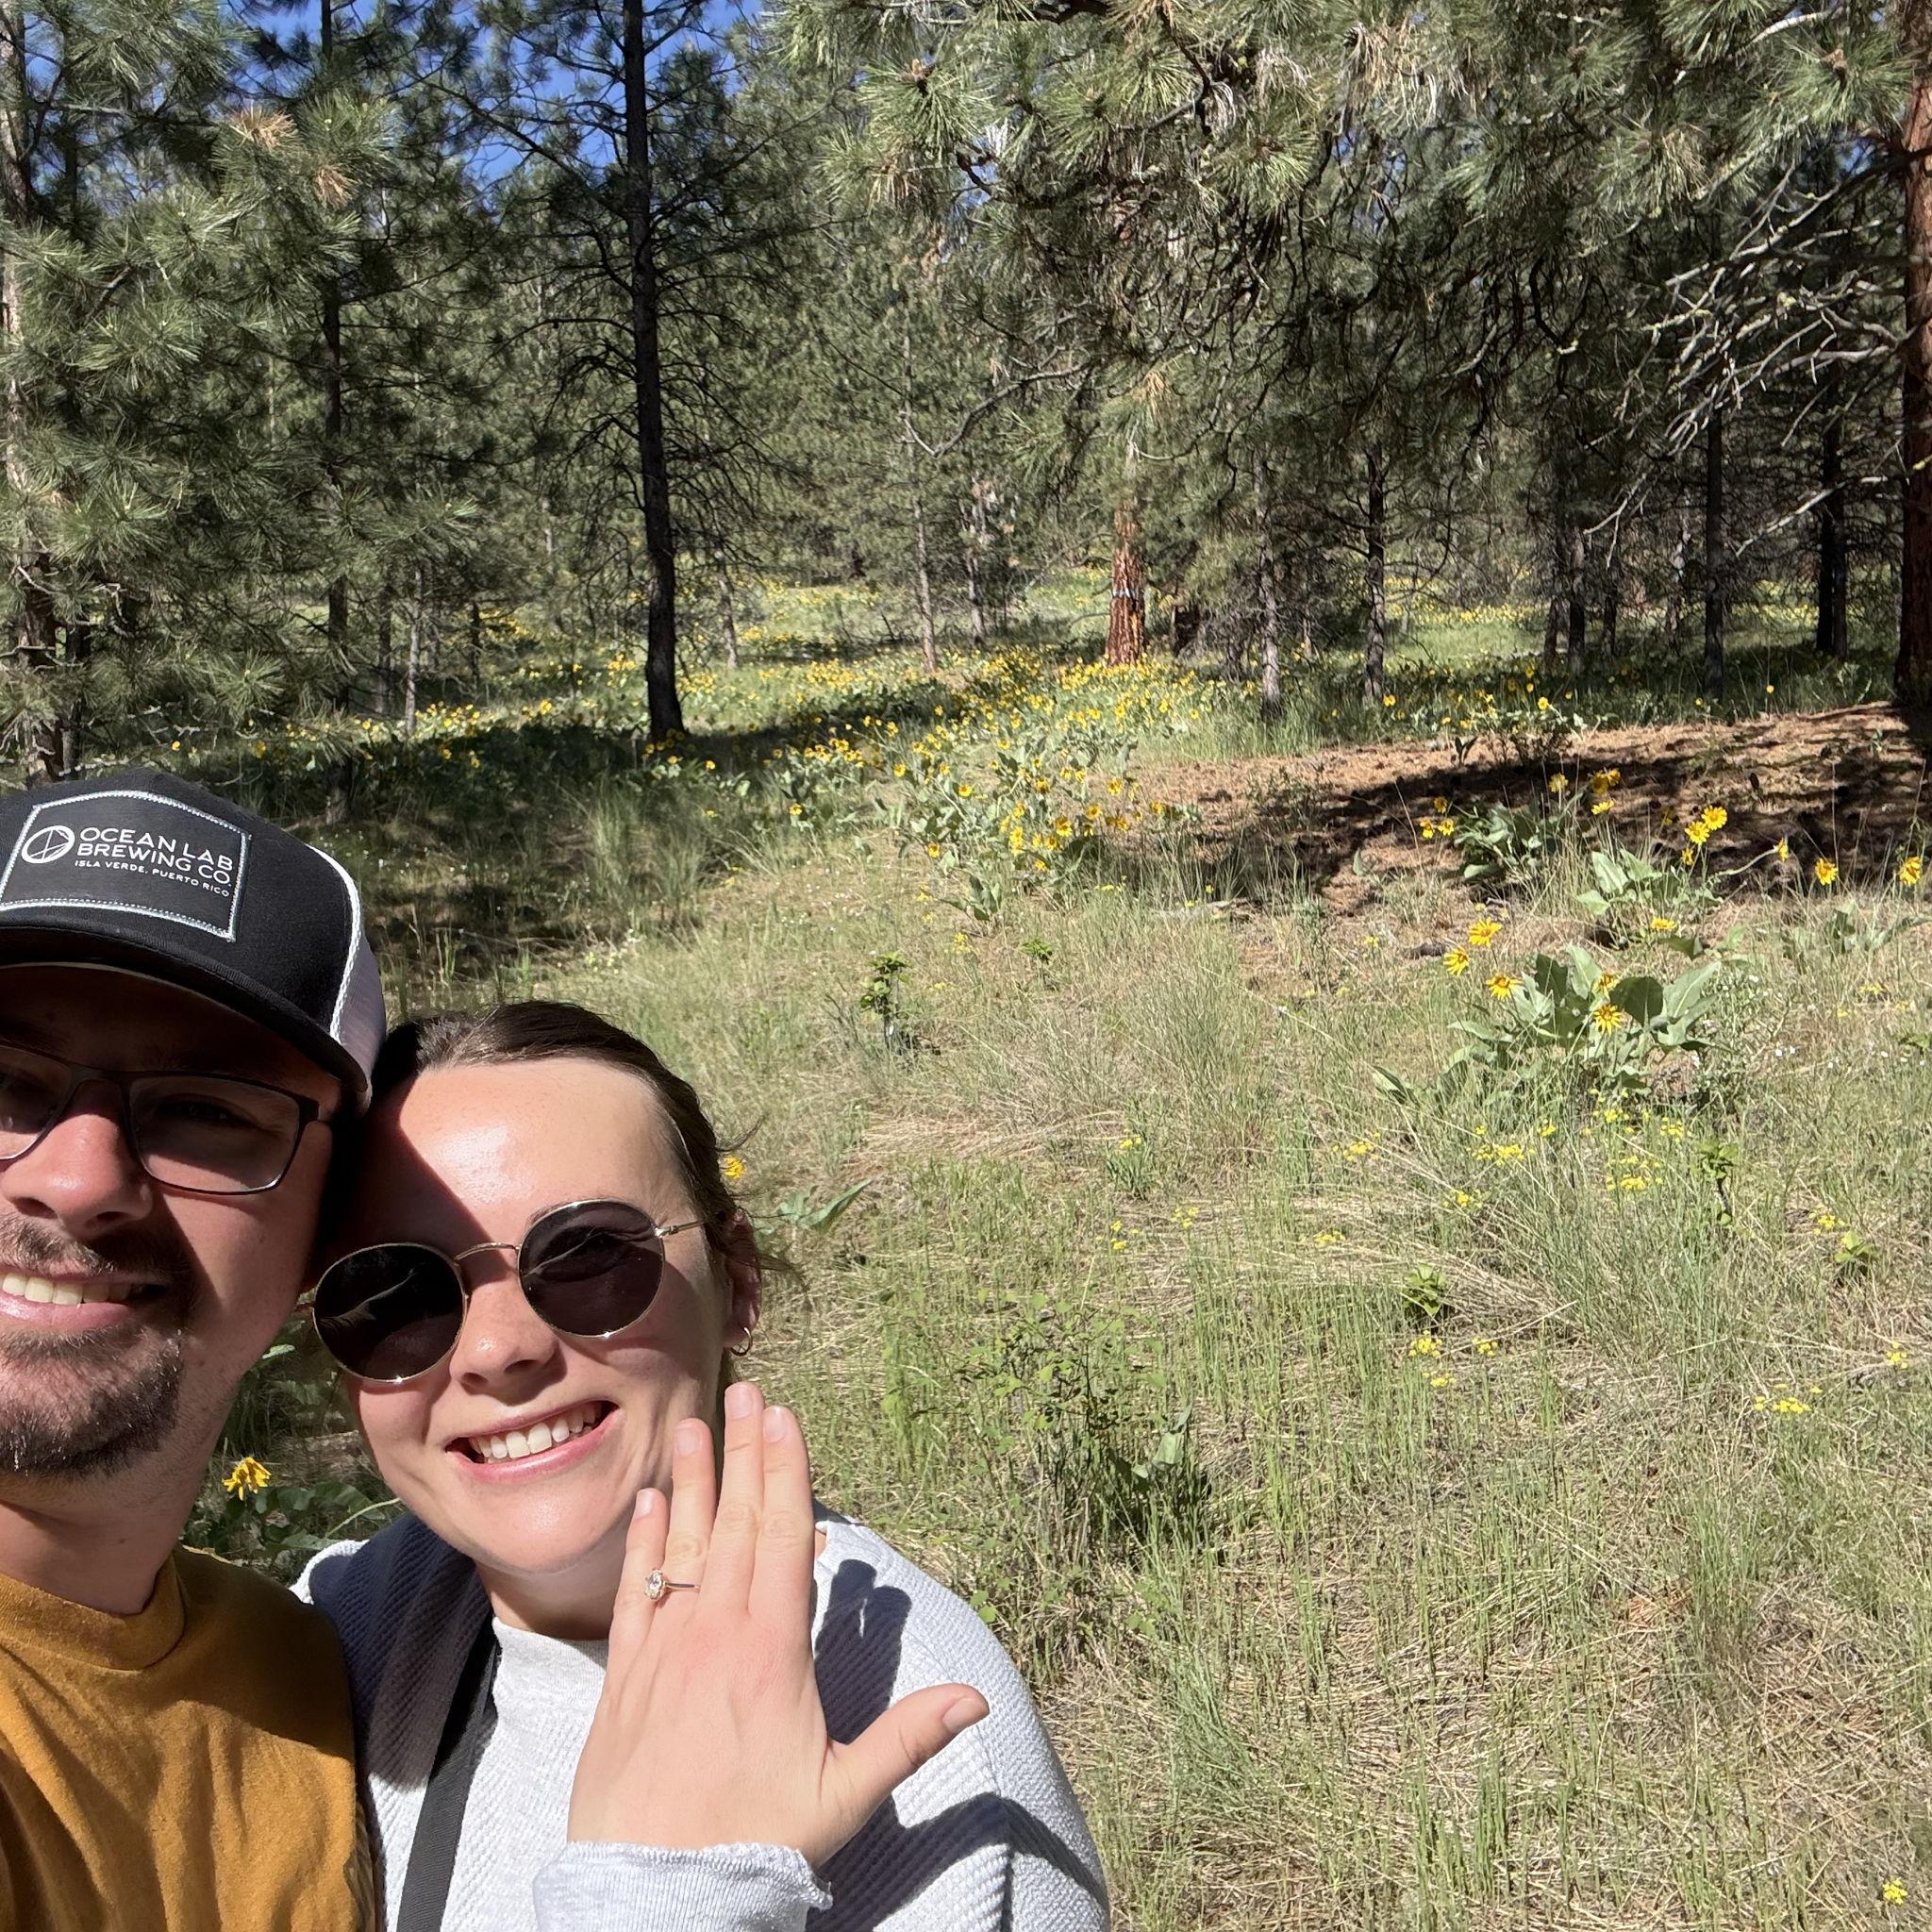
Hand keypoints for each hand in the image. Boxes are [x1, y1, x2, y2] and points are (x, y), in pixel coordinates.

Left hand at [568, 1380, 988, 1865]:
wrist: (651, 1890)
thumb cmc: (753, 1843)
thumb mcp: (844, 1796)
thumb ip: (908, 1738)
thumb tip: (977, 1699)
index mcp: (772, 1650)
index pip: (784, 1540)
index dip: (787, 1473)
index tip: (788, 1418)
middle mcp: (716, 1633)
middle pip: (735, 1523)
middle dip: (744, 1453)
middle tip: (747, 1391)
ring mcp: (666, 1649)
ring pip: (680, 1545)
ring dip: (691, 1482)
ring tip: (694, 1426)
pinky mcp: (626, 1676)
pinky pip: (634, 1592)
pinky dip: (640, 1544)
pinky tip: (646, 1506)